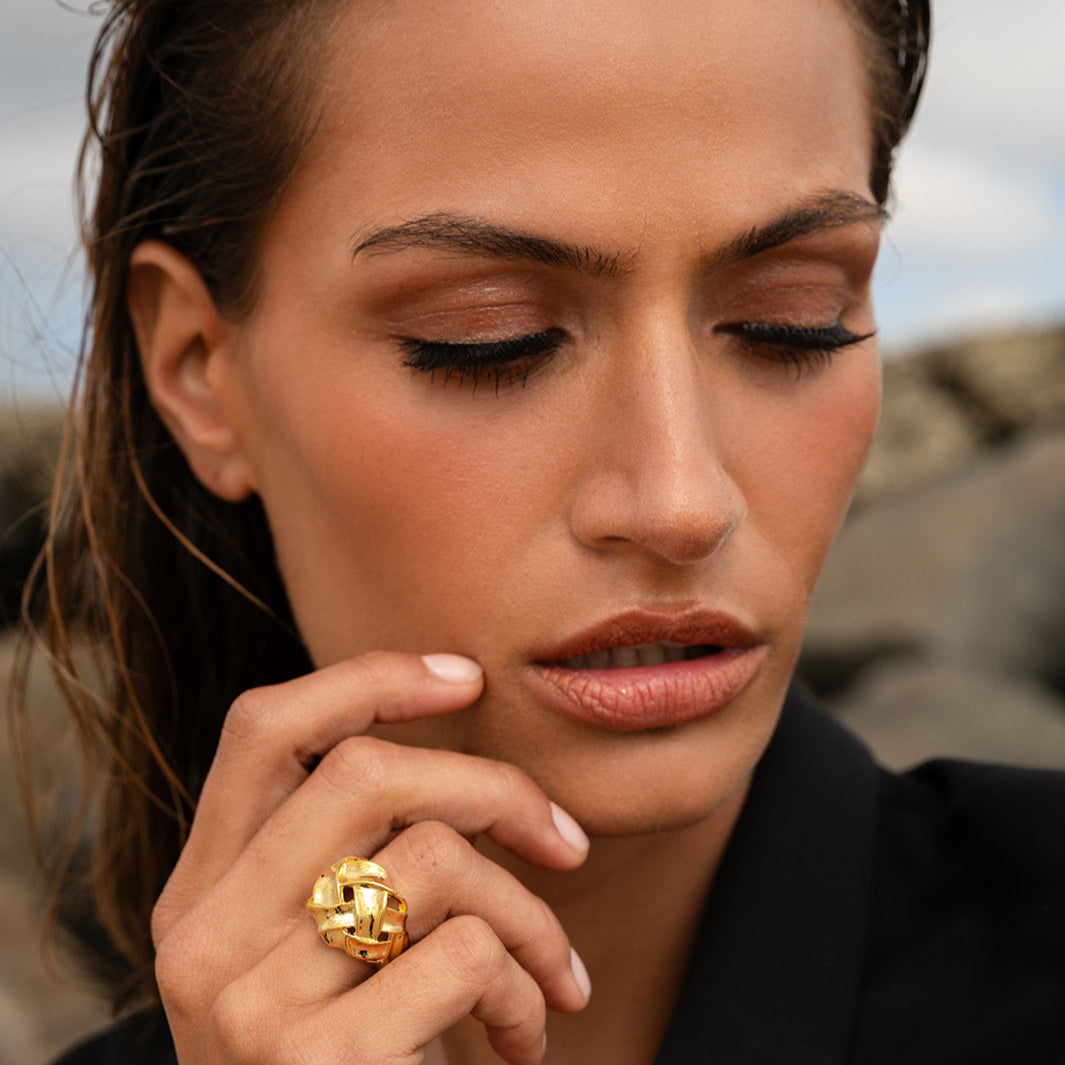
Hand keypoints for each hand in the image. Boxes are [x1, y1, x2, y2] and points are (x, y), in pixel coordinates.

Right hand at [151, 652, 590, 1064]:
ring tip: (551, 978)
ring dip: (531, 916)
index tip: (466, 677)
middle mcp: (202, 938)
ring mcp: (250, 1003)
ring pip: (436, 859)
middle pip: (367, 773)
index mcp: (199, 894)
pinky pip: (467, 952)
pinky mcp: (317, 1064)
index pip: (262, 728)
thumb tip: (454, 754)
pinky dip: (527, 986)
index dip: (368, 680)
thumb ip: (344, 862)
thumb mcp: (320, 958)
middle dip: (494, 788)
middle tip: (564, 841)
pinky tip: (526, 1043)